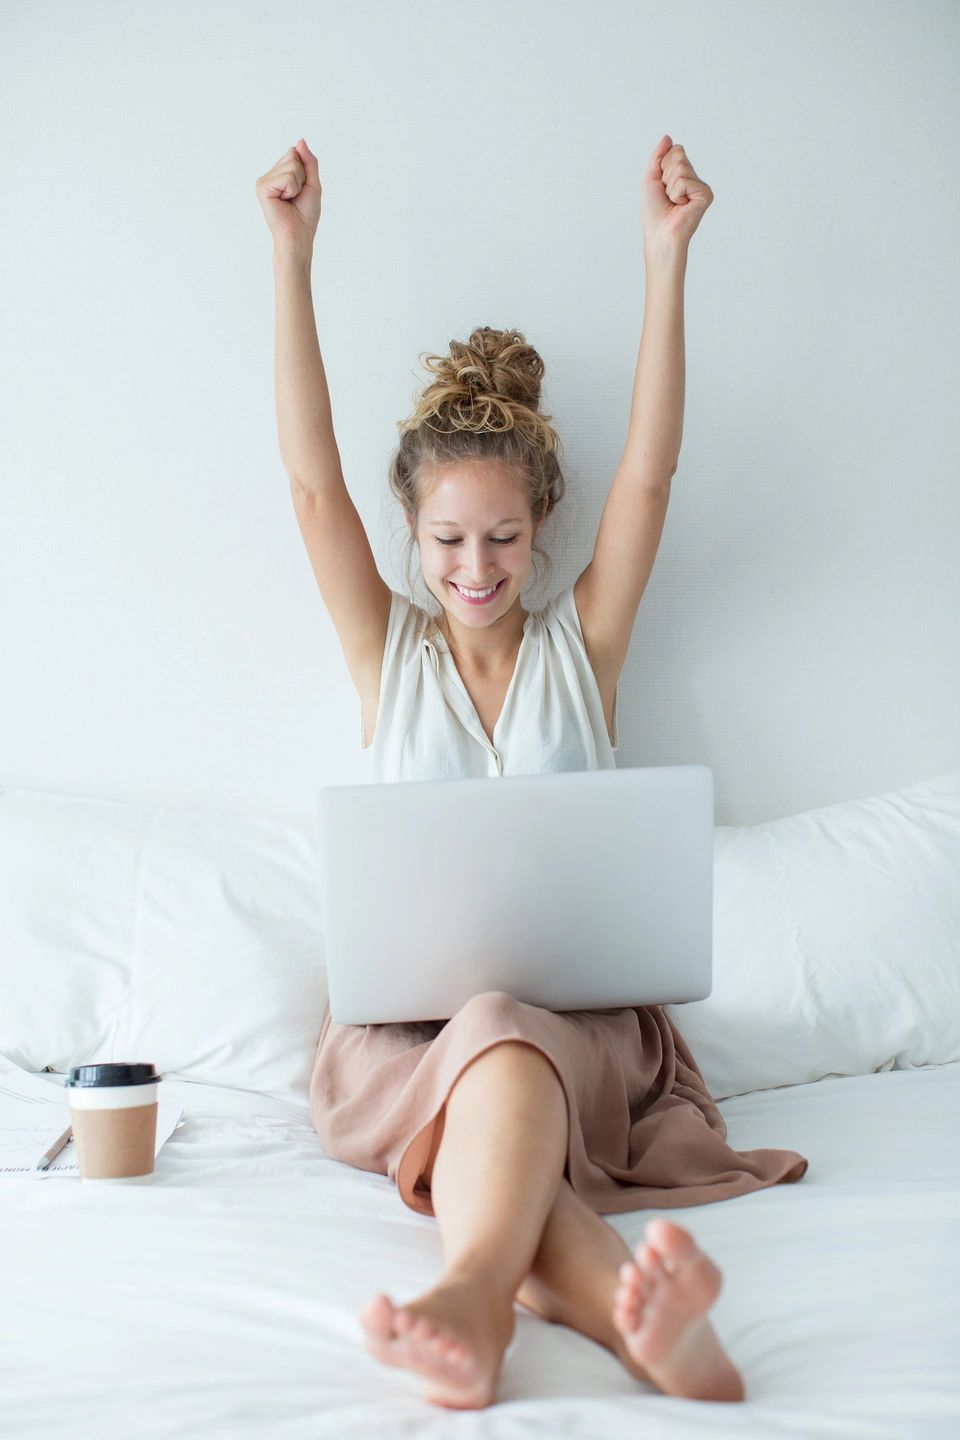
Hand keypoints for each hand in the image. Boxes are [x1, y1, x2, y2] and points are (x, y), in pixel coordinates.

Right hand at [255, 139, 322, 256]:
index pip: (295, 153)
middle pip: (293, 156)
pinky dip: (292, 189)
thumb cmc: (305, 215)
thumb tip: (300, 141)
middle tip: (296, 196)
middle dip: (302, 177)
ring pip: (291, 165)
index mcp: (280, 173)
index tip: (301, 190)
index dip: (305, 171)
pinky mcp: (262, 187)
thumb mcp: (312, 183)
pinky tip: (284, 201)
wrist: (298, 235)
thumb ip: (309, 161)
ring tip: (290, 199)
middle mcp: (270, 175)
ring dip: (298, 184)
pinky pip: (286, 177)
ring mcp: (264, 180)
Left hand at [640, 135, 713, 253]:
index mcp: (683, 175)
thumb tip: (668, 137)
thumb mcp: (651, 178)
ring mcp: (701, 186)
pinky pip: (684, 180)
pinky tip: (681, 206)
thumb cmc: (654, 213)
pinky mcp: (706, 194)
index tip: (662, 186)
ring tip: (673, 202)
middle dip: (665, 175)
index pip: (675, 150)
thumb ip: (658, 156)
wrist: (660, 234)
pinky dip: (676, 193)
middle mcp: (694, 179)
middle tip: (667, 196)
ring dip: (669, 186)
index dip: (662, 167)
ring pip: (681, 167)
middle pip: (678, 155)